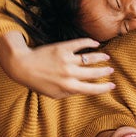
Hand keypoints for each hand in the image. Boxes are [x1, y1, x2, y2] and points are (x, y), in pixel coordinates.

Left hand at [0, 32, 114, 98]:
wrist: (23, 66)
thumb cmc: (38, 82)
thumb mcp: (54, 94)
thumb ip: (70, 93)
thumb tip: (84, 89)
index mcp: (68, 87)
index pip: (92, 89)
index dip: (104, 88)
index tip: (112, 86)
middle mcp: (70, 74)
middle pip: (94, 72)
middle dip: (105, 71)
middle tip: (111, 69)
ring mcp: (67, 60)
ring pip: (90, 58)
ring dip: (100, 57)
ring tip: (106, 57)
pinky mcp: (63, 48)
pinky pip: (80, 44)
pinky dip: (90, 42)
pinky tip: (95, 43)